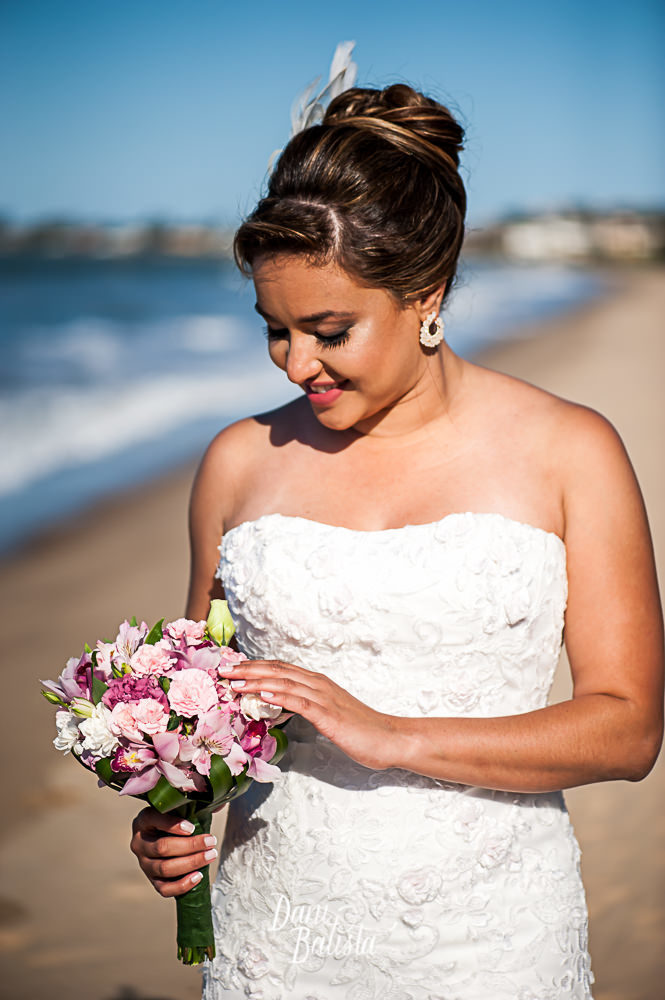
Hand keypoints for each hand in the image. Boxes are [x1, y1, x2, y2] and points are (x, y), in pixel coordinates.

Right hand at [130, 806, 218, 896]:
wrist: (168, 837)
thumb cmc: (177, 818)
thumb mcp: (180, 807)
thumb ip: (195, 803)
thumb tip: (219, 803)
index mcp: (143, 820)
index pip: (153, 819)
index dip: (172, 825)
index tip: (192, 827)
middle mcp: (139, 843)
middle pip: (162, 848)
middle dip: (190, 846)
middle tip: (211, 841)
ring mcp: (144, 864)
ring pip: (164, 868)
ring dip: (191, 863)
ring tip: (211, 855)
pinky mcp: (152, 880)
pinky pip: (164, 889)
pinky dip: (182, 885)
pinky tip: (198, 876)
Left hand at [220, 659, 397, 770]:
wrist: (389, 738)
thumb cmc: (360, 730)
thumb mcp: (326, 716)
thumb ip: (304, 708)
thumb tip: (277, 709)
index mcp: (317, 683)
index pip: (280, 669)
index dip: (255, 667)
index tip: (231, 668)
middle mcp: (318, 684)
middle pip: (278, 670)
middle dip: (248, 669)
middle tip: (223, 670)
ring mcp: (324, 697)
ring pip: (285, 682)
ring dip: (257, 680)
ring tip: (234, 681)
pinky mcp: (329, 714)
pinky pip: (301, 702)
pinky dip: (280, 696)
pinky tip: (263, 695)